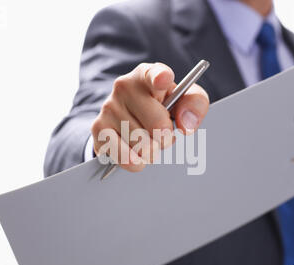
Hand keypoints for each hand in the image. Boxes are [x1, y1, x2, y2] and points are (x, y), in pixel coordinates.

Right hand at [91, 62, 208, 171]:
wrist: (133, 118)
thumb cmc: (163, 107)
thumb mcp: (184, 100)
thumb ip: (195, 105)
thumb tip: (185, 125)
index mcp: (148, 75)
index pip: (154, 73)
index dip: (160, 77)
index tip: (163, 80)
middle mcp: (124, 87)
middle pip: (158, 126)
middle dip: (166, 137)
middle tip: (163, 132)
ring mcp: (108, 108)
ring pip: (143, 146)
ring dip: (152, 151)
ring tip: (148, 140)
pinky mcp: (98, 130)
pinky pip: (126, 158)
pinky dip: (137, 162)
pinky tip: (136, 152)